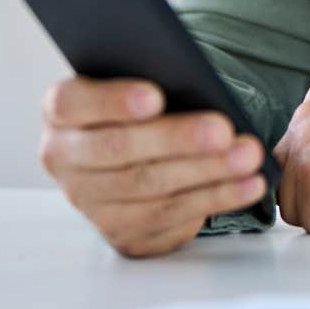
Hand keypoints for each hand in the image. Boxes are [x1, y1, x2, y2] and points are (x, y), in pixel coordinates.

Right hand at [39, 77, 267, 257]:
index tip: (156, 97)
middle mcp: (64, 158)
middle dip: (175, 140)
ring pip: (148, 188)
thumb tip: (192, 79)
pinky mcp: (121, 232)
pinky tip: (248, 184)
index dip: (112, 101)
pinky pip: (171, 218)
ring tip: (248, 156)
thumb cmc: (142, 106)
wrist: (138, 151)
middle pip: (116, 151)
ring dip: (206, 174)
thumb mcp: (137, 83)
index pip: (72, 103)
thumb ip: (151, 76)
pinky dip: (216, 199)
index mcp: (61, 111)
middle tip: (223, 130)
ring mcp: (90, 202)